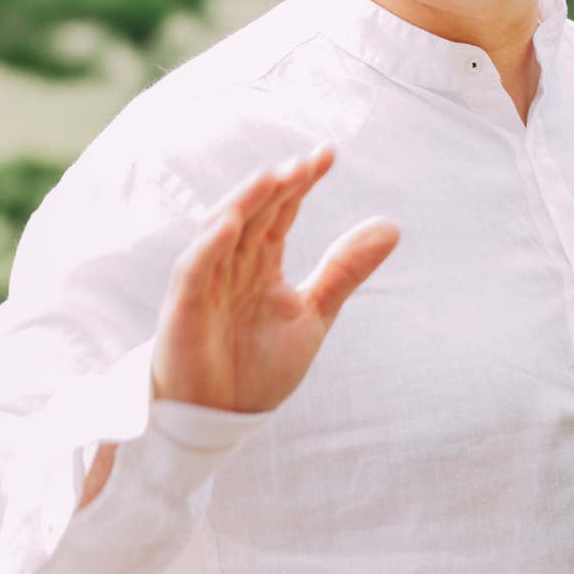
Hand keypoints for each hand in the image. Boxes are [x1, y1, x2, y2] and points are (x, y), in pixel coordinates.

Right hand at [152, 148, 397, 412]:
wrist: (221, 419)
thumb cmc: (258, 367)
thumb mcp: (313, 314)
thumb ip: (344, 271)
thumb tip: (390, 226)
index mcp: (260, 263)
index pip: (280, 212)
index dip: (300, 183)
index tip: (327, 155)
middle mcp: (231, 264)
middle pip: (253, 213)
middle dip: (277, 186)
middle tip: (306, 162)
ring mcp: (205, 283)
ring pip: (220, 230)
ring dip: (243, 203)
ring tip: (272, 177)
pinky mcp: (183, 309)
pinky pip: (193, 269)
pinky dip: (209, 245)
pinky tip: (230, 223)